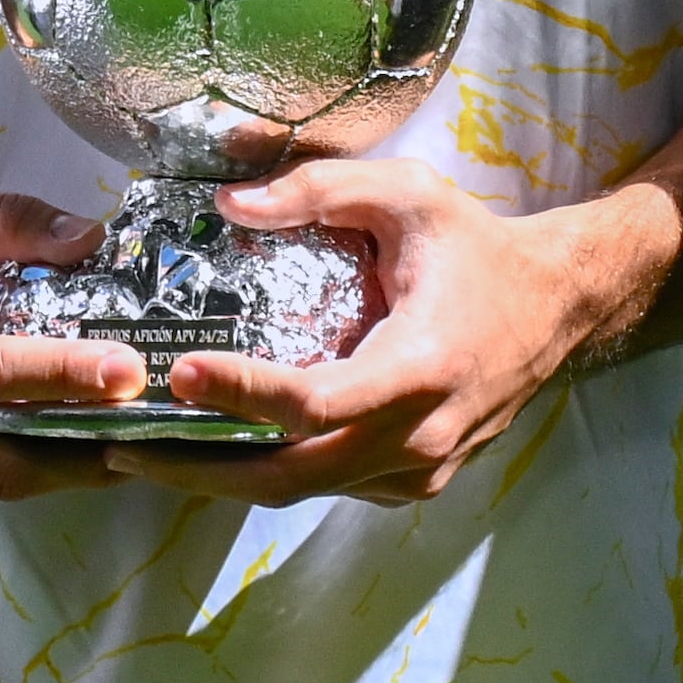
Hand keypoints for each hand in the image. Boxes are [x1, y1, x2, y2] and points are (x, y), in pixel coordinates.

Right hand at [0, 181, 142, 515]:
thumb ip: (4, 221)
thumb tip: (92, 238)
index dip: (62, 376)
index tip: (130, 371)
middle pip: (0, 462)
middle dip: (85, 451)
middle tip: (155, 426)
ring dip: (61, 468)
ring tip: (132, 439)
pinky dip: (15, 471)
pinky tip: (66, 447)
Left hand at [119, 160, 671, 505]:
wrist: (558, 305)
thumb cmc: (477, 248)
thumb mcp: (409, 195)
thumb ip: (320, 191)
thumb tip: (229, 203)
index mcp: (420, 368)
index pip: (315, 401)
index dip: (243, 392)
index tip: (180, 374)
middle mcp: (420, 436)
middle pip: (291, 476)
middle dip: (200, 469)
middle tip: (123, 449)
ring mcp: (420, 471)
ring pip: (306, 491)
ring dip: (227, 478)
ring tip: (151, 455)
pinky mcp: (416, 484)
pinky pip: (332, 487)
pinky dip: (276, 472)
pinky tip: (225, 451)